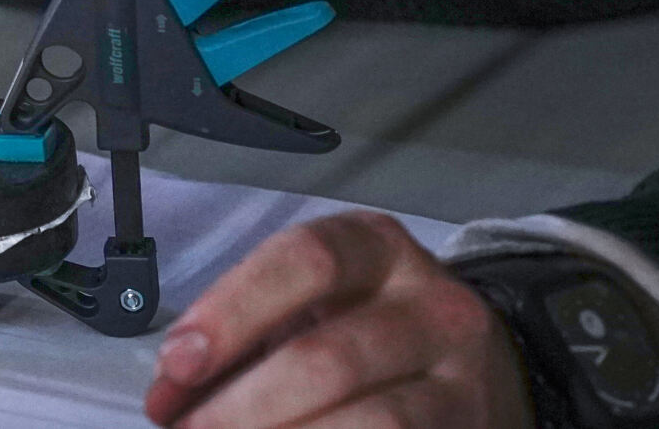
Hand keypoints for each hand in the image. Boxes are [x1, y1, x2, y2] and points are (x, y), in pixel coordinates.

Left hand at [145, 212, 532, 427]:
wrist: (488, 362)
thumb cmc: (372, 322)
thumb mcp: (321, 300)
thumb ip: (248, 332)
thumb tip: (170, 390)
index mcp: (374, 246)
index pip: (302, 262)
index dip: (230, 315)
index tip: (176, 366)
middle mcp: (429, 303)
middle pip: (326, 358)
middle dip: (242, 405)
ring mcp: (460, 375)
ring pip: (373, 421)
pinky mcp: (471, 428)